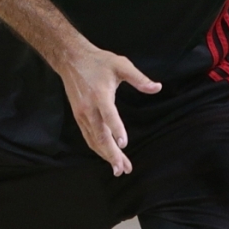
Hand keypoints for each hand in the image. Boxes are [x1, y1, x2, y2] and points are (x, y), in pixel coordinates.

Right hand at [56, 45, 161, 175]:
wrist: (71, 59)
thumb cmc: (99, 62)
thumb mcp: (121, 65)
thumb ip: (139, 78)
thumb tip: (157, 88)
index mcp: (100, 95)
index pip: (109, 115)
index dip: (116, 130)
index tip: (124, 144)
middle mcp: (89, 108)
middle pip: (100, 135)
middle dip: (112, 154)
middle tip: (123, 168)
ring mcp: (81, 114)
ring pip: (93, 140)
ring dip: (106, 155)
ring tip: (119, 168)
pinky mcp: (78, 116)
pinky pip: (88, 137)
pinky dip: (97, 148)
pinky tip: (107, 155)